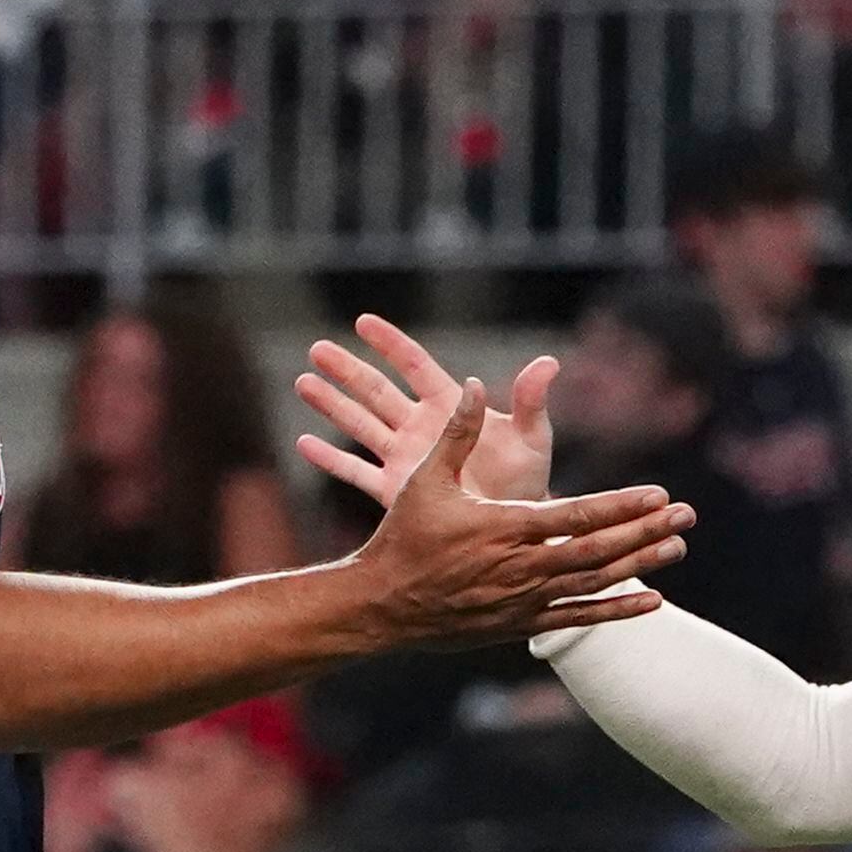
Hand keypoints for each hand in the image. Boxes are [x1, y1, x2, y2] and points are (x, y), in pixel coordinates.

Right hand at [298, 314, 558, 505]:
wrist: (514, 530)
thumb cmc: (528, 480)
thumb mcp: (533, 438)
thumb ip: (532, 401)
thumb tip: (548, 363)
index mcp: (450, 408)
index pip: (415, 366)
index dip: (390, 344)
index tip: (363, 322)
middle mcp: (421, 428)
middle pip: (376, 392)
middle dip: (348, 371)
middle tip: (317, 349)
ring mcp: (405, 459)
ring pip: (360, 425)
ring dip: (332, 405)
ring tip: (302, 383)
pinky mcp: (396, 490)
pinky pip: (356, 472)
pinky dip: (331, 459)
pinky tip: (304, 443)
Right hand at [349, 386, 689, 648]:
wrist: (382, 606)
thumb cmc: (403, 538)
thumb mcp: (424, 481)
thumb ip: (454, 434)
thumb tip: (470, 384)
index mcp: (505, 529)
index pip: (578, 516)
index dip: (622, 506)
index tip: (658, 494)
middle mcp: (522, 568)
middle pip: (598, 550)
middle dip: (646, 532)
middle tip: (686, 516)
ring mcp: (523, 600)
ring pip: (595, 583)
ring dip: (640, 566)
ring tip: (677, 548)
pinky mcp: (519, 623)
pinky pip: (578, 618)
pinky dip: (617, 611)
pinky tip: (652, 602)